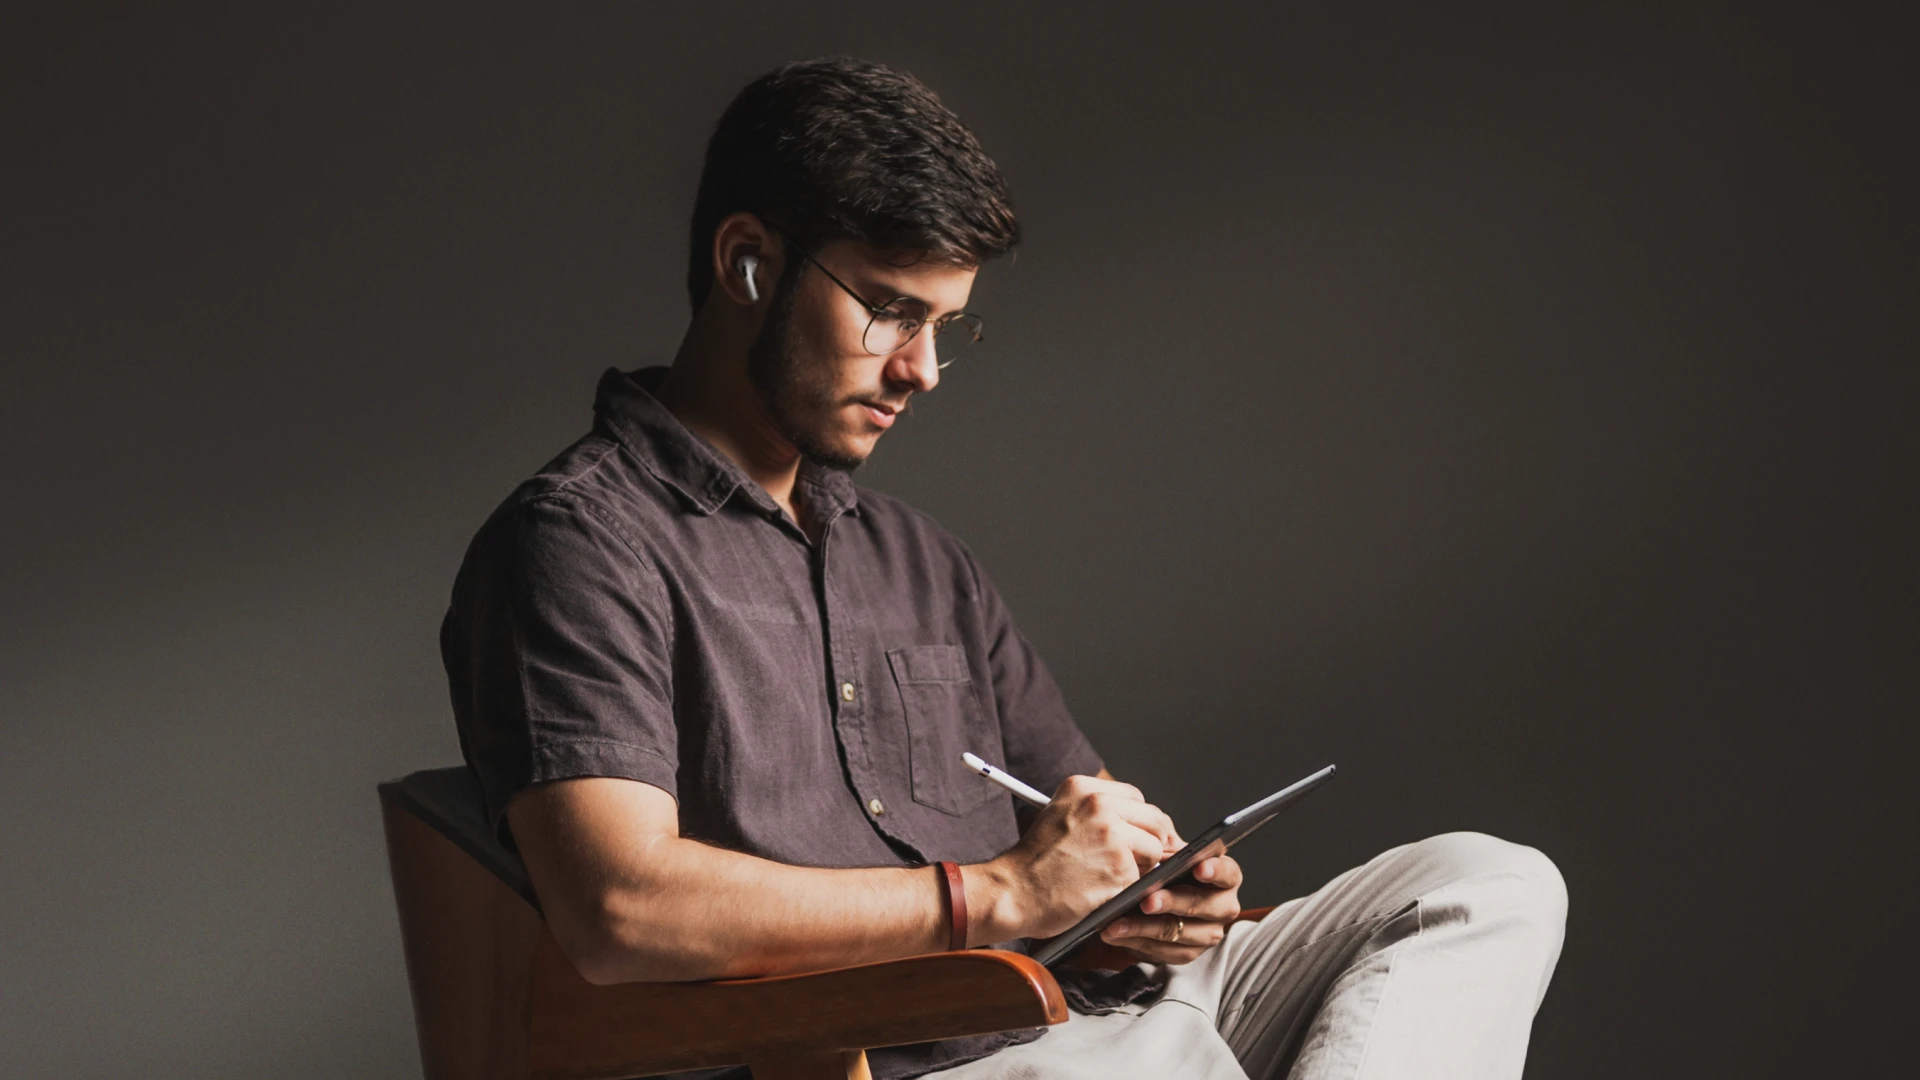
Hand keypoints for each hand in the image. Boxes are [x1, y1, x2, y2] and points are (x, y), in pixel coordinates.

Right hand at [981, 775, 1180, 940]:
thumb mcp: (1060, 817)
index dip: (1142, 821)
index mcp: (1082, 788)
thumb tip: (1142, 824)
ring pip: (1155, 848)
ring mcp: (1111, 834)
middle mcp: (1099, 804)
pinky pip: (1143, 877)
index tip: (1143, 836)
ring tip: (1112, 876)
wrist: (1012, 892)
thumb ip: (1098, 814)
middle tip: (1143, 861)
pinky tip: (1105, 890)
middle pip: (1154, 819)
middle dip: (1153, 842)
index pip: (1136, 797)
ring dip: (1142, 867)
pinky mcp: (1119, 866)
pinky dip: (1129, 888)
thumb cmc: (1033, 864)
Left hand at [1096, 852, 1242, 964]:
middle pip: (1202, 906)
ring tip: (1118, 923)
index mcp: (1225, 876)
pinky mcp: (1189, 952)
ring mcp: (1209, 933)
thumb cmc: (1165, 869)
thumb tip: (1152, 849)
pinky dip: (1137, 942)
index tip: (1198, 868)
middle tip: (1147, 901)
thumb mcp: (1167, 853)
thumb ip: (1166, 849)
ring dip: (1145, 928)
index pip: (1228, 872)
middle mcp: (1223, 906)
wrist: (1158, 898)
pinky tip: (1116, 933)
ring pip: (1179, 933)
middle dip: (1172, 903)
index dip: (1215, 871)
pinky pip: (1164, 952)